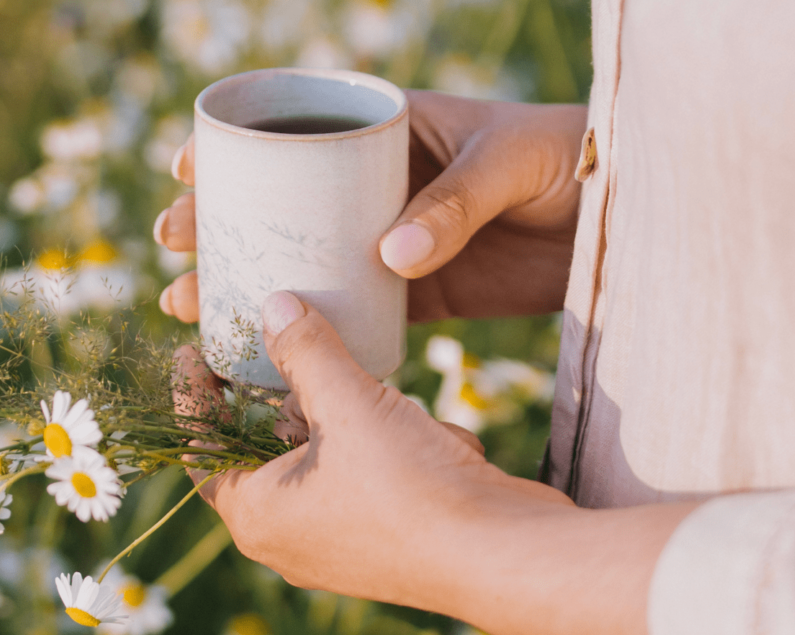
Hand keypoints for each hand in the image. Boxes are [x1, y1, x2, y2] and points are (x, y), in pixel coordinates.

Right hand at [156, 91, 586, 322]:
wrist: (618, 217)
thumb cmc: (567, 160)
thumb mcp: (507, 162)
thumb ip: (450, 203)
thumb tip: (387, 255)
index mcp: (387, 130)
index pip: (295, 130)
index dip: (233, 147)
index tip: (187, 170)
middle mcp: (376, 186)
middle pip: (281, 203)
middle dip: (220, 223)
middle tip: (176, 245)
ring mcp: (390, 240)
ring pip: (304, 260)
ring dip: (249, 281)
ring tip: (194, 303)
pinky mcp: (416, 290)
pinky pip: (353, 306)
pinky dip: (312, 325)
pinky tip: (265, 345)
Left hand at [173, 292, 697, 634]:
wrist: (505, 554)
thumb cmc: (412, 490)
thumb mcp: (348, 404)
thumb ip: (305, 351)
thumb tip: (274, 304)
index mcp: (258, 516)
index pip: (201, 449)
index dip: (195, 396)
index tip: (194, 349)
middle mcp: (290, 537)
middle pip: (262, 449)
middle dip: (281, 395)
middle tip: (282, 342)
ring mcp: (340, 540)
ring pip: (324, 456)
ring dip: (346, 415)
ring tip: (365, 382)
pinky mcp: (386, 534)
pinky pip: (367, 473)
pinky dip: (389, 443)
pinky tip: (425, 431)